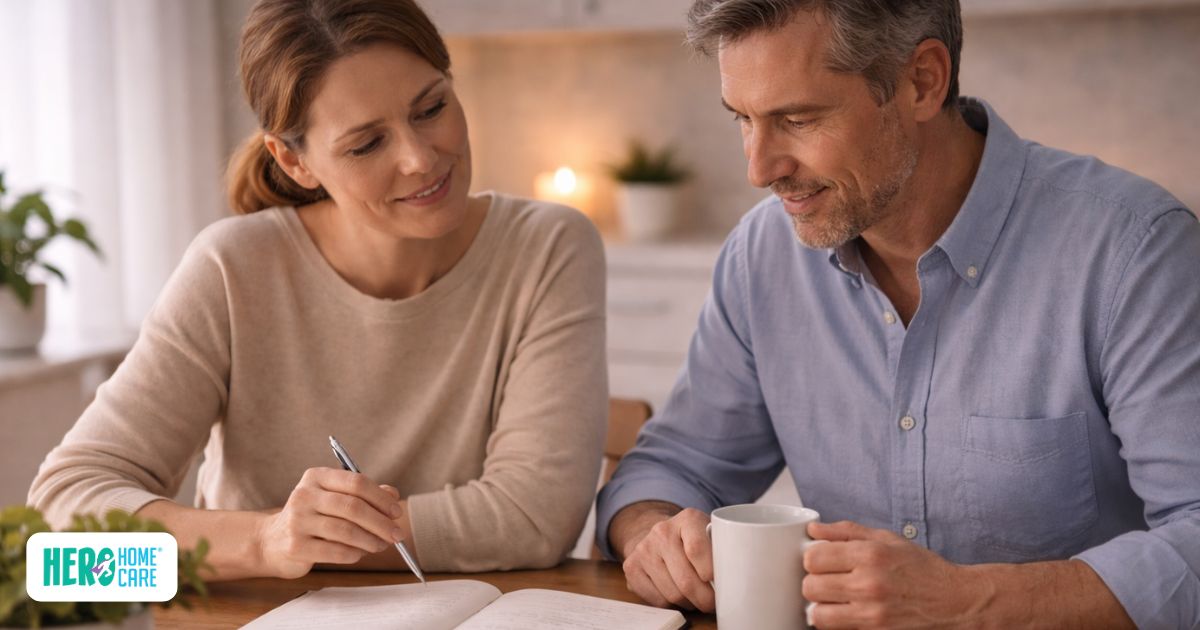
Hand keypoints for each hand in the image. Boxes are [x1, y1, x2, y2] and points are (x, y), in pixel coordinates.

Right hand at [255, 467, 404, 578]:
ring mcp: (297, 520)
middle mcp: (304, 495)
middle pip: (353, 507)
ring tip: (381, 545)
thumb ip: (364, 494)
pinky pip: (336, 551)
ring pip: (346, 531)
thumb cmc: (313, 517)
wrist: (272, 541)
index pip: (356, 482)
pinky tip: (360, 553)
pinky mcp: (296, 546)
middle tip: (397, 534)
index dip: (381, 498)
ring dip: (371, 540)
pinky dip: (355, 553)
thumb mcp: (335, 498)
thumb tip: (393, 495)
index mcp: (316, 476)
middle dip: (381, 523)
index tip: (397, 512)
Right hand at [619, 506, 715, 611]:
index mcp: (688, 519)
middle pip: (686, 579)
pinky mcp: (631, 567)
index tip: (720, 583)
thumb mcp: (711, 534)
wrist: (659, 535)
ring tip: (696, 597)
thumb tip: (732, 578)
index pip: (697, 549)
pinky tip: (678, 593)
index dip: (710, 572)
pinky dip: (672, 604)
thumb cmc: (693, 540)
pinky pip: (658, 600)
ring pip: (673, 593)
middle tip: (713, 602)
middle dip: (705, 598)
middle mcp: (662, 531)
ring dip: (690, 602)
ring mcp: (644, 549)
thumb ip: (722, 549)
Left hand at [802, 521, 988, 628]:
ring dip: (821, 607)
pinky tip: (847, 614)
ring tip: (833, 601)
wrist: (957, 602)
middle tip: (826, 582)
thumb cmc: (923, 569)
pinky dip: (837, 623)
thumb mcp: (888, 539)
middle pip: (810, 586)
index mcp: (871, 554)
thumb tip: (813, 531)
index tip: (821, 561)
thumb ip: (847, 532)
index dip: (812, 559)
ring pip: (818, 615)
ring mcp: (873, 614)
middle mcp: (870, 584)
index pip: (813, 558)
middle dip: (814, 583)